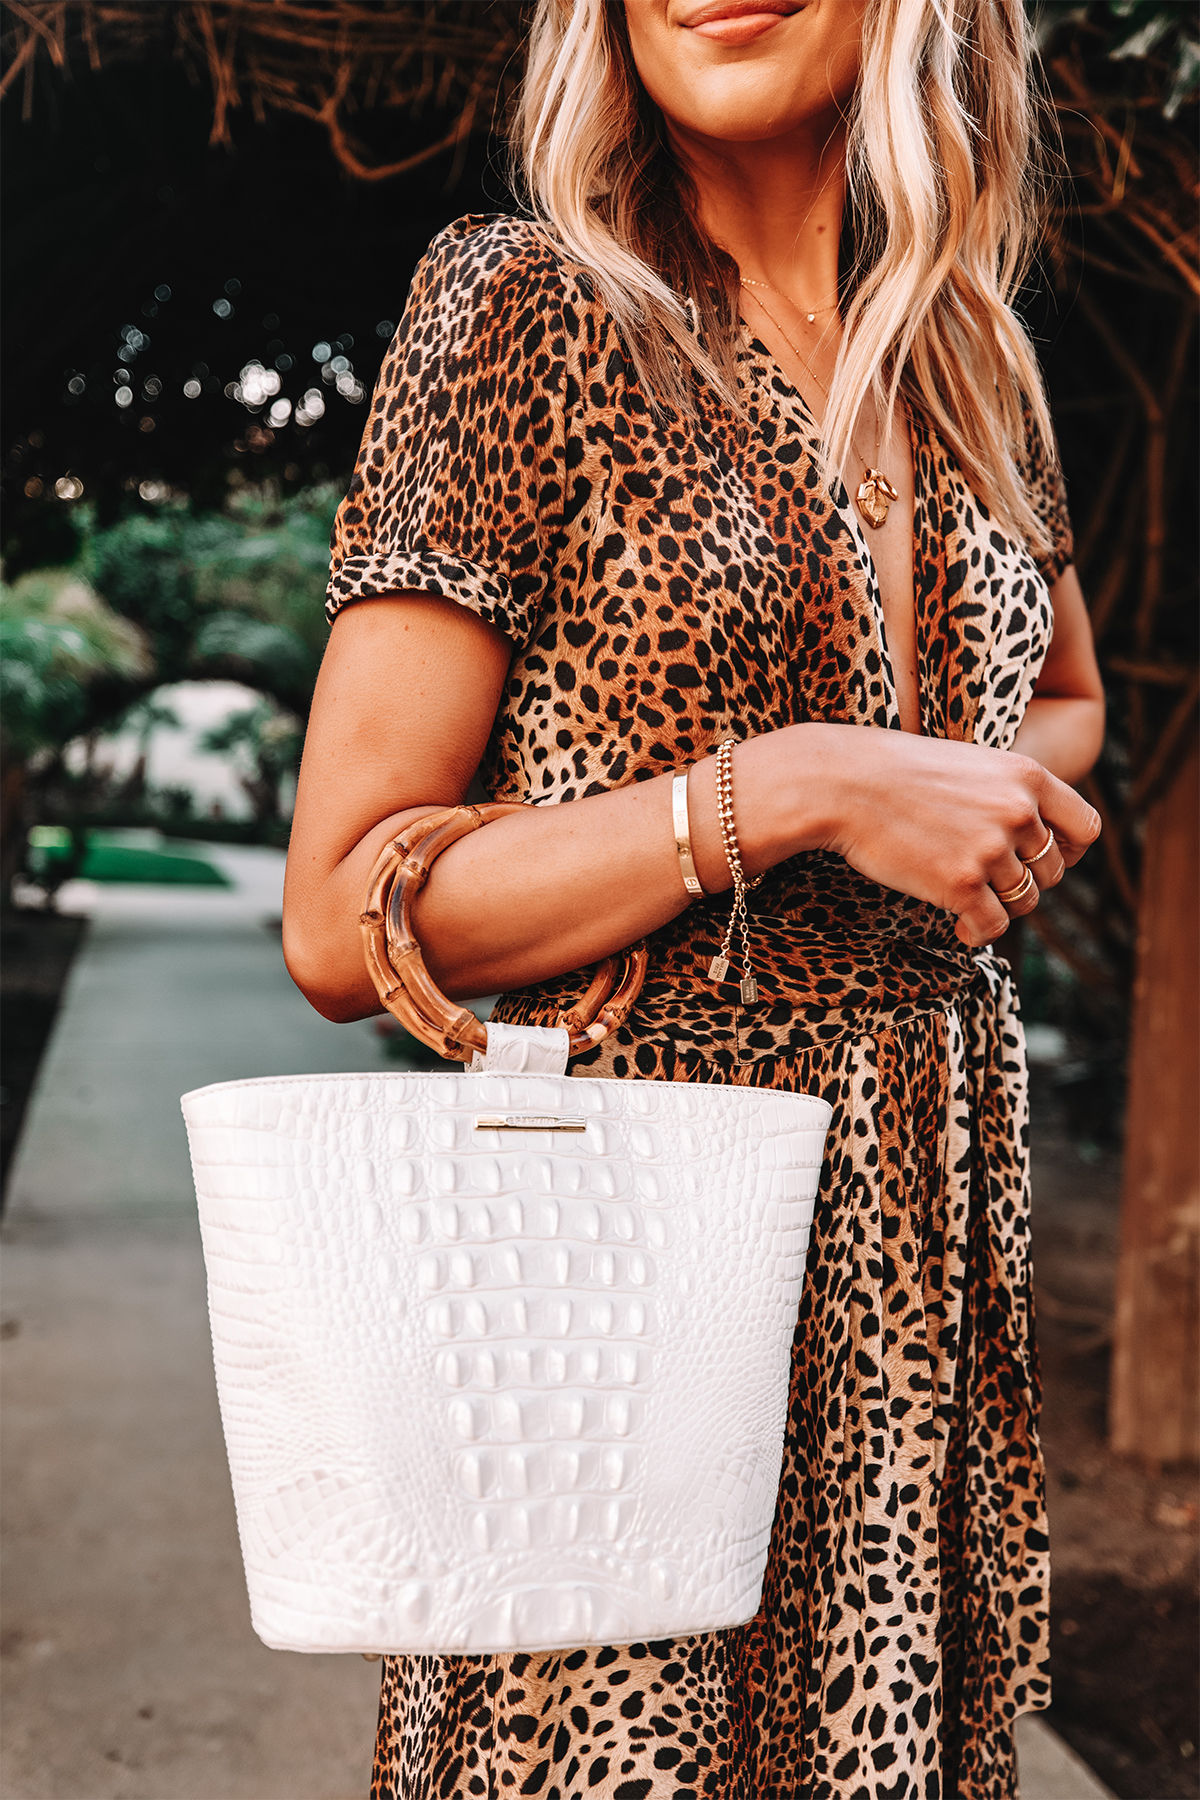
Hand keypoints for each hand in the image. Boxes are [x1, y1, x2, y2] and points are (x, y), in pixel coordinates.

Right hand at [802, 727, 1099, 946]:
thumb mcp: (968, 765)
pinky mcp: (961, 883)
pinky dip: (979, 934)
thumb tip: (1029, 839)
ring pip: (1024, 901)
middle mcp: (1018, 811)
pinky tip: (959, 927)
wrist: (840, 783)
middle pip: (1052, 871)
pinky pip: (993, 926)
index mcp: (1027, 776)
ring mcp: (991, 849)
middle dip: (1023, 882)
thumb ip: (1006, 795)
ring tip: (967, 899)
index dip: (1067, 852)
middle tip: (986, 881)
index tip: (1037, 859)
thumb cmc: (893, 772)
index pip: (1085, 828)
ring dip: (999, 907)